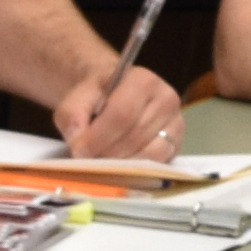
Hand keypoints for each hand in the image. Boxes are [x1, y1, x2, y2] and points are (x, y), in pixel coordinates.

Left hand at [53, 65, 182, 162]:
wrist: (113, 94)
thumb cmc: (97, 95)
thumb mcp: (77, 98)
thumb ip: (73, 116)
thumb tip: (79, 144)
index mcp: (142, 80)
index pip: (122, 114)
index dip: (98, 137)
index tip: (79, 150)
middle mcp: (166, 100)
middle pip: (135, 136)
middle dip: (107, 153)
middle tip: (87, 159)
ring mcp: (176, 123)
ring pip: (147, 154)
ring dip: (120, 164)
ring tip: (101, 160)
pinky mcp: (178, 144)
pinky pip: (157, 164)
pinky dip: (135, 169)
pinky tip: (119, 165)